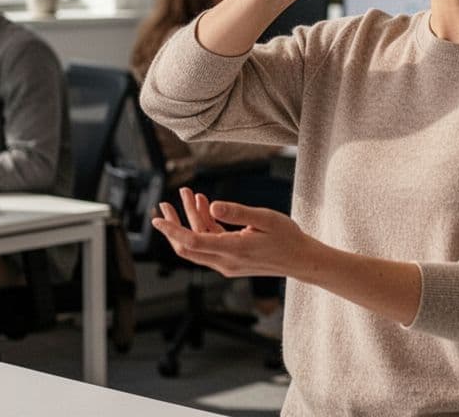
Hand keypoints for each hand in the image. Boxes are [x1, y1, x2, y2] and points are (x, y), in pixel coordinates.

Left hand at [151, 187, 318, 278]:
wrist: (301, 260)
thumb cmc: (287, 237)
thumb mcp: (265, 219)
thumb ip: (238, 213)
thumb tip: (212, 206)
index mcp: (233, 250)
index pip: (192, 242)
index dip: (172, 230)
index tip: (156, 219)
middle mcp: (226, 261)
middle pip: (188, 247)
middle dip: (174, 224)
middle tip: (165, 203)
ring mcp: (227, 264)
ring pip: (198, 244)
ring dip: (191, 220)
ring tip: (190, 195)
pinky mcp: (231, 261)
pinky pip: (210, 244)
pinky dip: (204, 226)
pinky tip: (206, 206)